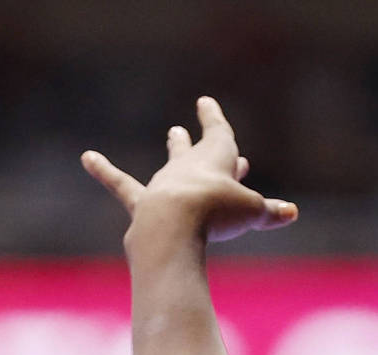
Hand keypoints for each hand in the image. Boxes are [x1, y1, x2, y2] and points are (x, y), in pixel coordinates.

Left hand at [82, 97, 297, 244]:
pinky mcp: (142, 204)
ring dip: (174, 152)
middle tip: (188, 128)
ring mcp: (164, 184)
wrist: (175, 227)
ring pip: (170, 166)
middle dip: (195, 139)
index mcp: (217, 159)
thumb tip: (290, 213)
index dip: (214, 120)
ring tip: (173, 135)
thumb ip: (268, 212)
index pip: (218, 134)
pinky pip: (120, 184)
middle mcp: (188, 167)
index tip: (205, 103)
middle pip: (194, 151)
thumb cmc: (217, 214)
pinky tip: (86, 156)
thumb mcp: (251, 213)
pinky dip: (103, 170)